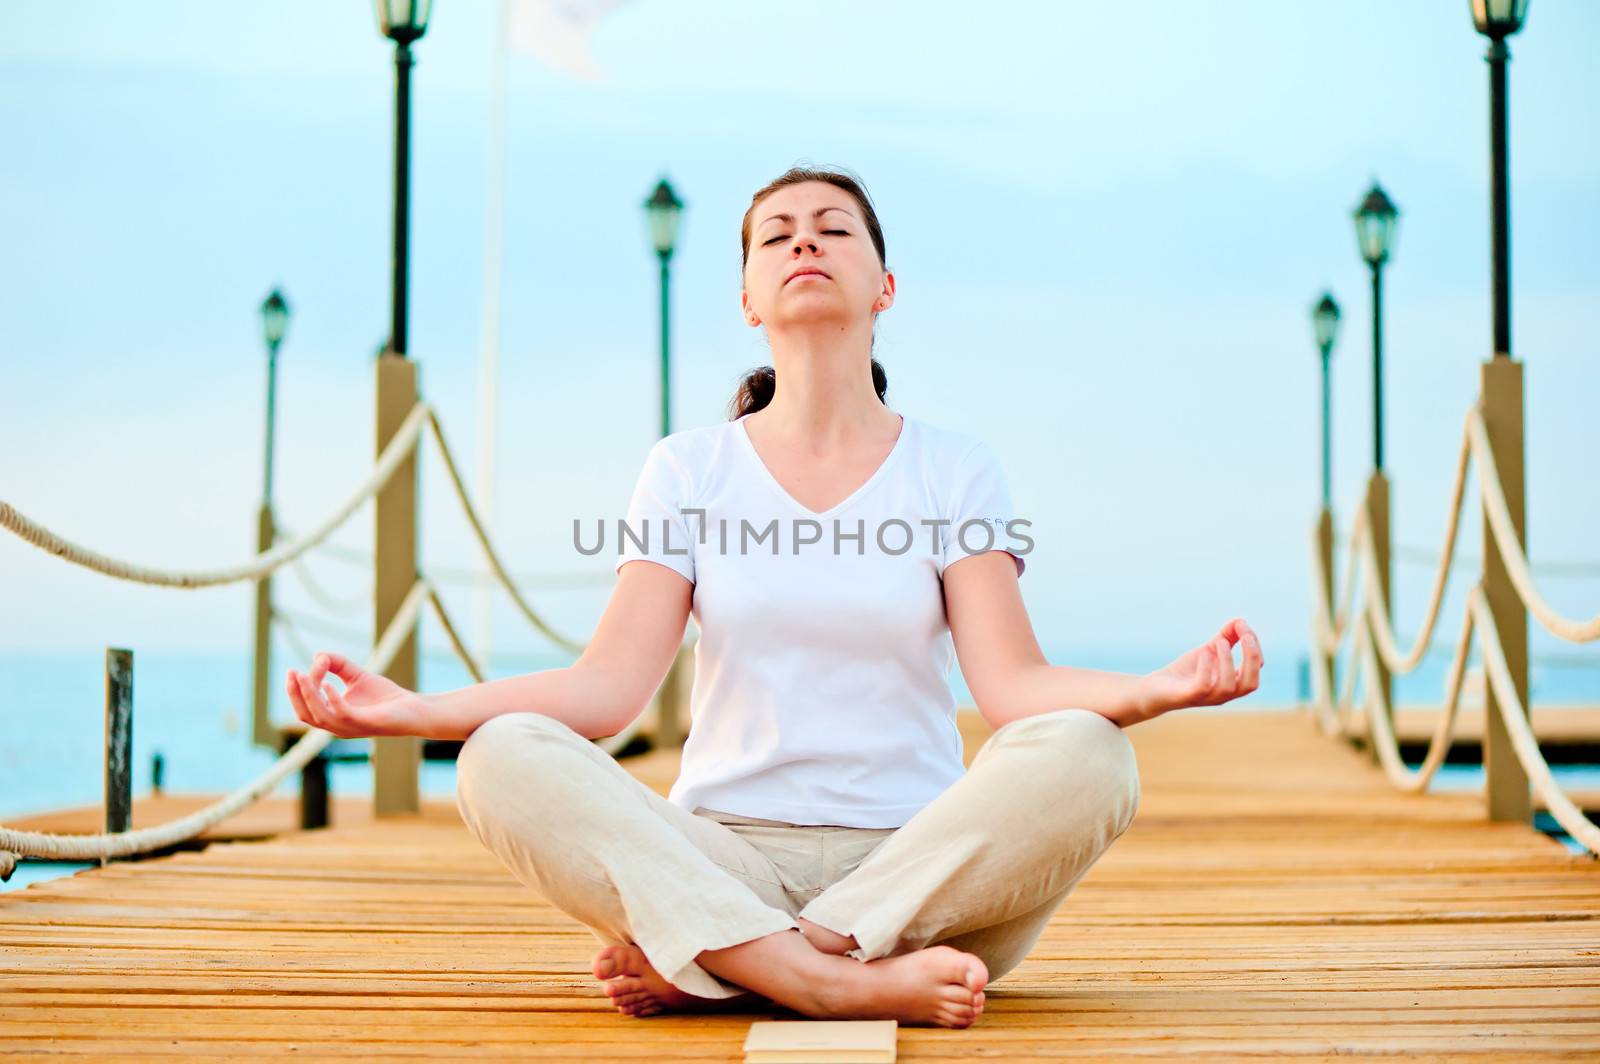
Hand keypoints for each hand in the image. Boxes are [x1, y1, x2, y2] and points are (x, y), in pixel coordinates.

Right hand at [285, 652, 426, 738]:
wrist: (414, 709)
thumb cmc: (385, 697)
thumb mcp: (357, 676)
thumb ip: (338, 664)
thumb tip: (318, 655)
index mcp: (333, 717)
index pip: (306, 706)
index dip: (299, 688)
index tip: (302, 666)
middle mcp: (338, 726)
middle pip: (305, 715)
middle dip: (294, 694)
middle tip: (291, 672)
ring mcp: (350, 727)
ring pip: (320, 716)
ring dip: (309, 696)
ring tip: (303, 675)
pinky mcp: (365, 724)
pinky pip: (343, 714)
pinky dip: (332, 699)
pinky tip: (327, 683)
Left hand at [1139, 618, 1262, 719]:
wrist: (1155, 689)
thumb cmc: (1186, 672)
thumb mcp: (1208, 651)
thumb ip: (1225, 638)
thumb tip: (1240, 621)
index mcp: (1233, 682)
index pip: (1256, 668)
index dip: (1254, 645)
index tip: (1242, 625)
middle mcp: (1224, 694)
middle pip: (1251, 684)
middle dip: (1252, 658)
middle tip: (1245, 636)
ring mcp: (1207, 697)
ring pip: (1228, 687)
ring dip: (1228, 661)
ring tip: (1220, 641)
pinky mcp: (1188, 696)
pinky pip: (1203, 686)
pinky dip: (1206, 668)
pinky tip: (1203, 652)